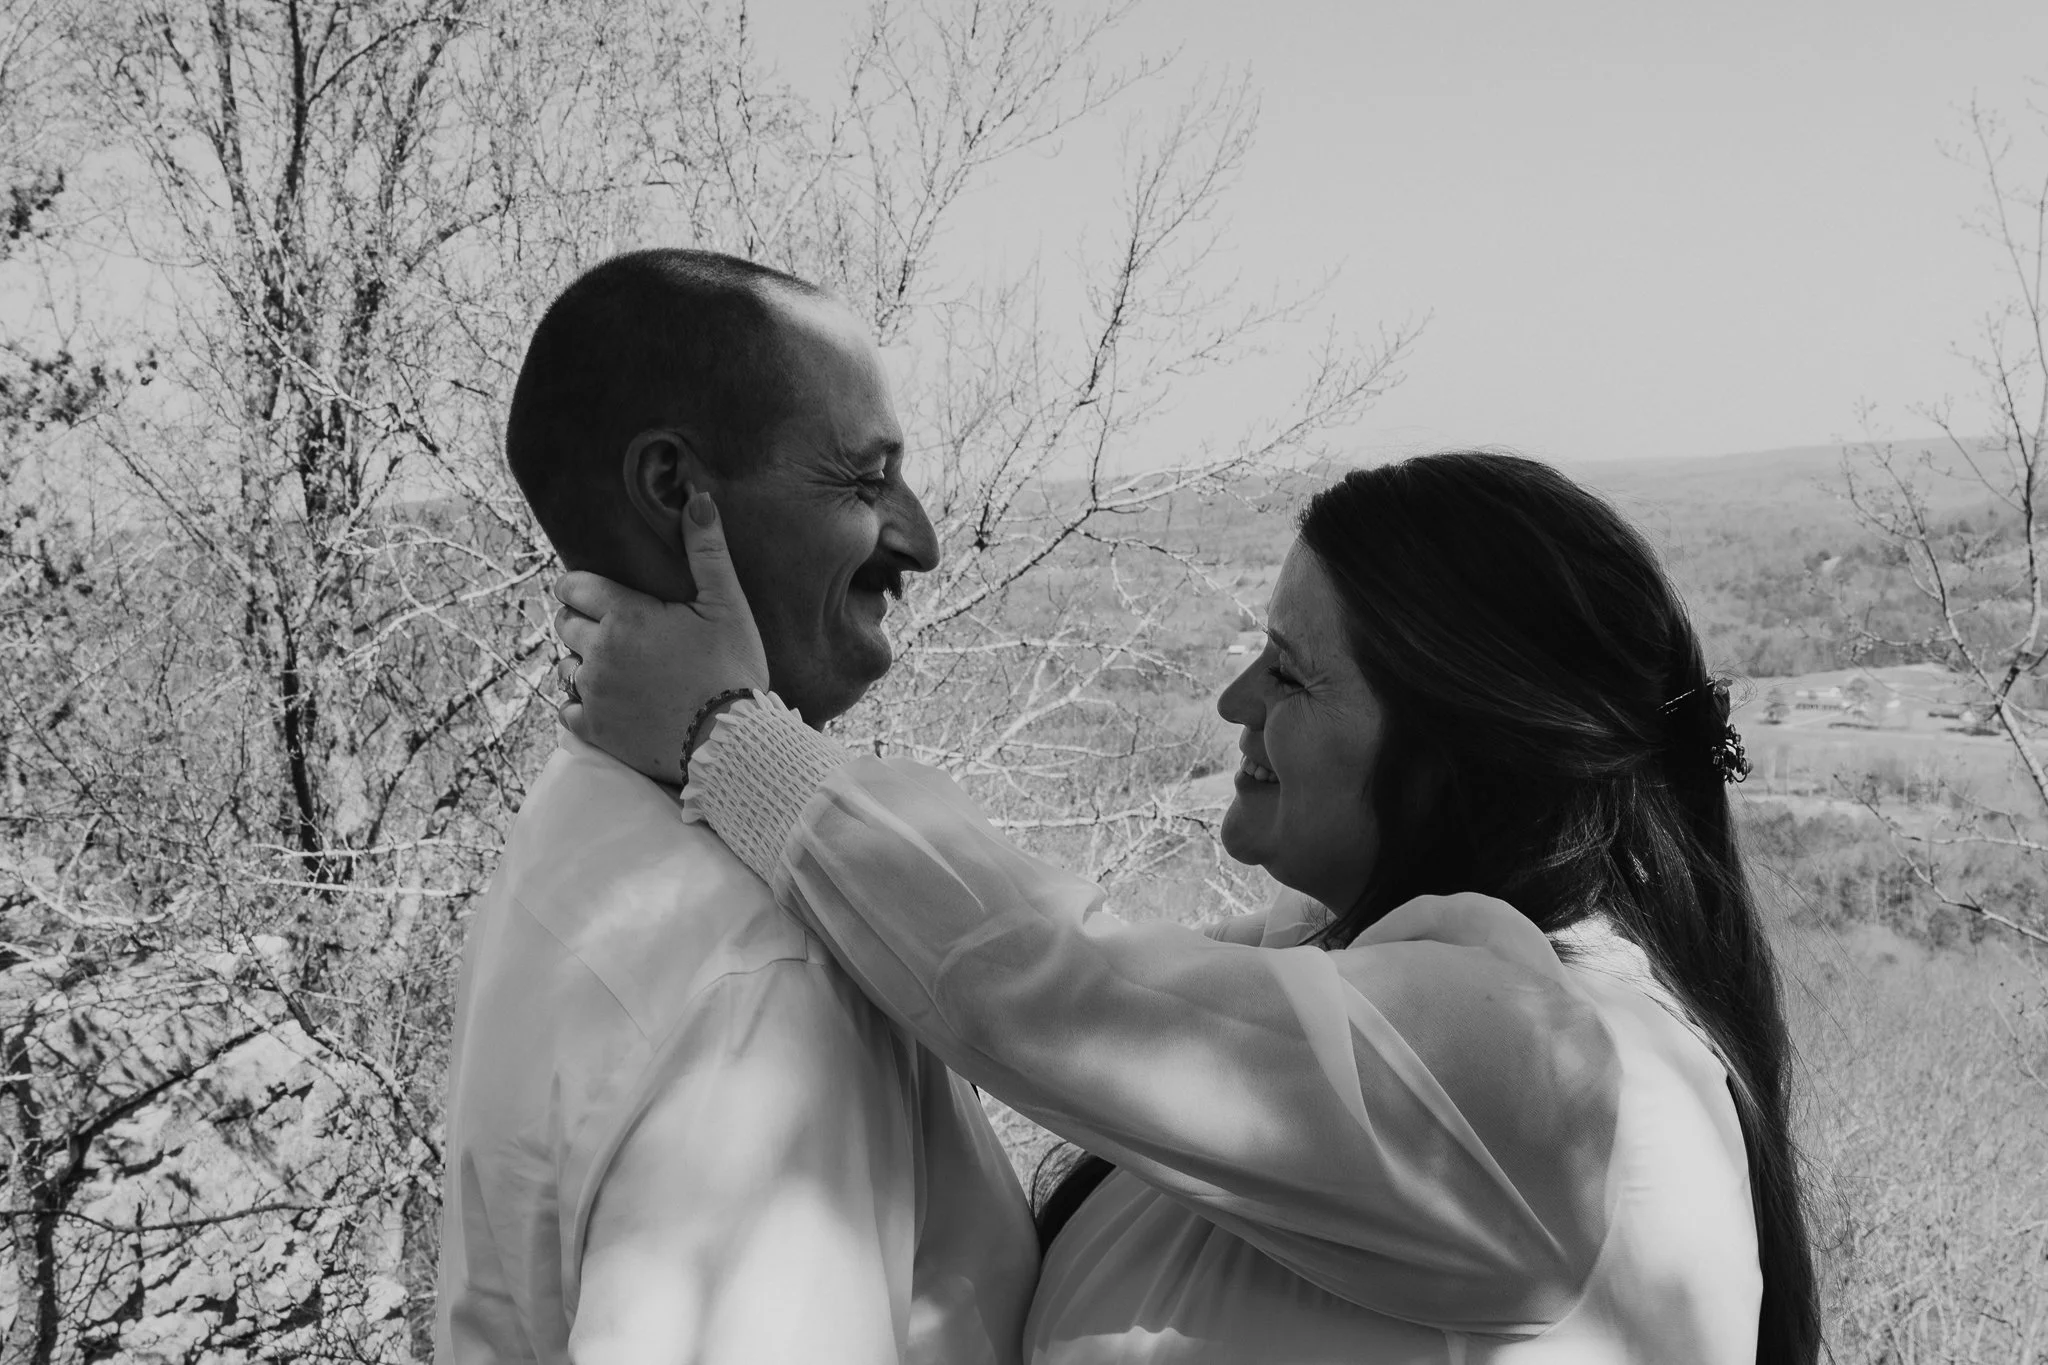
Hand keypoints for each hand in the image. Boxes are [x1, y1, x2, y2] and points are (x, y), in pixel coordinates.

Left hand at [553, 492, 770, 783]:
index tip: (600, 594)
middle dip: (584, 623)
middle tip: (618, 630)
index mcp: (624, 616)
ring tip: (619, 669)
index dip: (582, 587)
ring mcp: (593, 694)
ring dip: (584, 663)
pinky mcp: (595, 731)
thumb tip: (698, 498)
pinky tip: (611, 703)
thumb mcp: (728, 605)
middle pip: (565, 625)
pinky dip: (583, 705)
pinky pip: (568, 710)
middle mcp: (598, 653)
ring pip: (565, 666)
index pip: (572, 587)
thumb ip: (707, 551)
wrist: (733, 743)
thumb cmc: (733, 670)